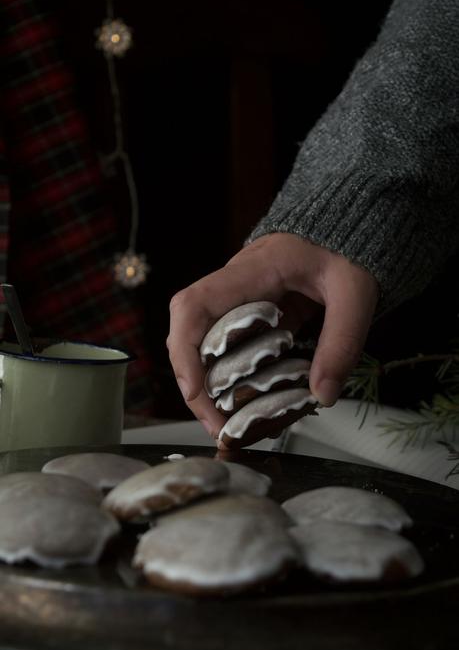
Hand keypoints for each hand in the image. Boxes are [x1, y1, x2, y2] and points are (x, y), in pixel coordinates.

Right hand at [167, 233, 378, 439]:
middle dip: (195, 382)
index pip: (194, 304)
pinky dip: (232, 377)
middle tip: (218, 425)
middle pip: (188, 332)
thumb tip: (322, 395)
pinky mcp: (251, 311)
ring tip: (229, 424)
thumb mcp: (355, 294)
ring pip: (203, 342)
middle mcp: (235, 284)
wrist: (350, 223)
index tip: (195, 391)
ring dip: (210, 384)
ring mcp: (239, 298)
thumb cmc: (349, 249)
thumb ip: (342, 342)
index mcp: (253, 270)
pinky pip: (229, 346)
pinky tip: (248, 403)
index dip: (184, 350)